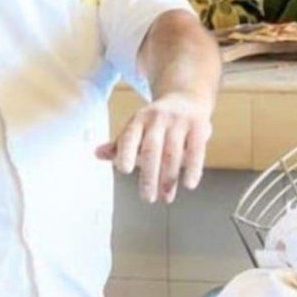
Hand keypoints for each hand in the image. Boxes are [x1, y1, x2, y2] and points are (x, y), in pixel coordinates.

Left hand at [95, 92, 212, 203]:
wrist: (187, 97)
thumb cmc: (156, 121)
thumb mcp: (137, 128)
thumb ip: (120, 144)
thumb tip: (97, 153)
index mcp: (139, 119)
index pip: (130, 136)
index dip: (125, 152)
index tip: (123, 170)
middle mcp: (158, 118)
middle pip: (152, 149)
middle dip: (149, 175)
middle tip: (147, 198)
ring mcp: (179, 121)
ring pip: (173, 152)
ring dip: (169, 178)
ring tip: (166, 198)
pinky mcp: (199, 126)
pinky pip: (196, 150)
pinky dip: (193, 168)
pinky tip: (188, 185)